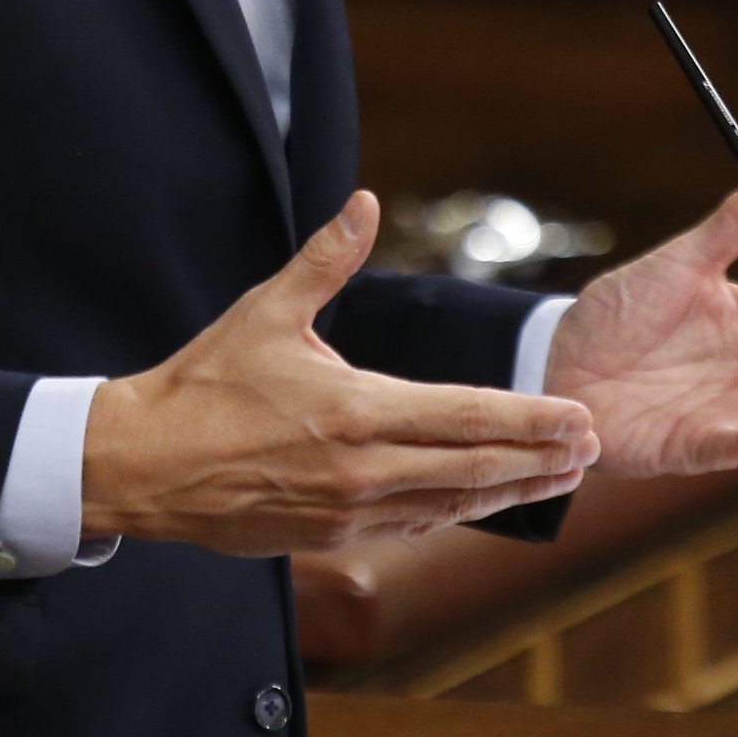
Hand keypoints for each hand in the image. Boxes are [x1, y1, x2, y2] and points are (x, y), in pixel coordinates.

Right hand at [85, 192, 599, 553]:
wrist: (145, 465)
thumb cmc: (205, 384)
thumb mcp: (266, 312)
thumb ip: (325, 259)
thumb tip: (364, 200)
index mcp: (355, 410)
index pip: (466, 417)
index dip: (530, 421)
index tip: (579, 420)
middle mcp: (362, 469)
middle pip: (475, 469)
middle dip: (540, 460)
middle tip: (592, 449)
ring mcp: (349, 511)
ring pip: (451, 505)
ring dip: (511, 491)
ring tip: (560, 478)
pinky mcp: (331, 536)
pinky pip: (412, 524)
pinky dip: (457, 511)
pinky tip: (485, 500)